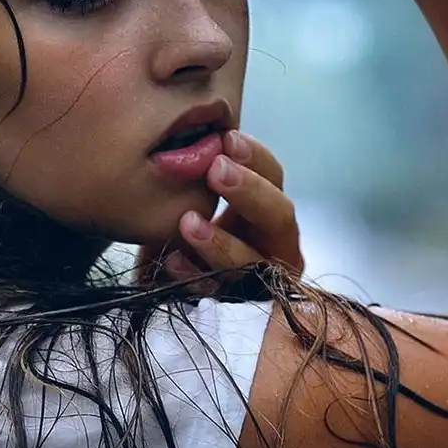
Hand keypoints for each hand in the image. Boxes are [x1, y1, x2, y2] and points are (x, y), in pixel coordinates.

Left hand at [136, 130, 303, 297]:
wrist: (167, 280)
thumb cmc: (187, 230)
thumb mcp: (193, 198)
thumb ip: (195, 174)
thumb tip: (186, 142)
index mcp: (265, 209)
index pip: (273, 176)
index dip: (255, 158)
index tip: (227, 140)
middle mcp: (273, 244)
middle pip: (280, 217)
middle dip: (251, 192)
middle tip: (217, 170)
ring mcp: (258, 279)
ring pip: (253, 262)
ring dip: (221, 241)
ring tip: (188, 223)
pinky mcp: (232, 307)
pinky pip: (218, 293)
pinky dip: (194, 276)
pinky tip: (172, 261)